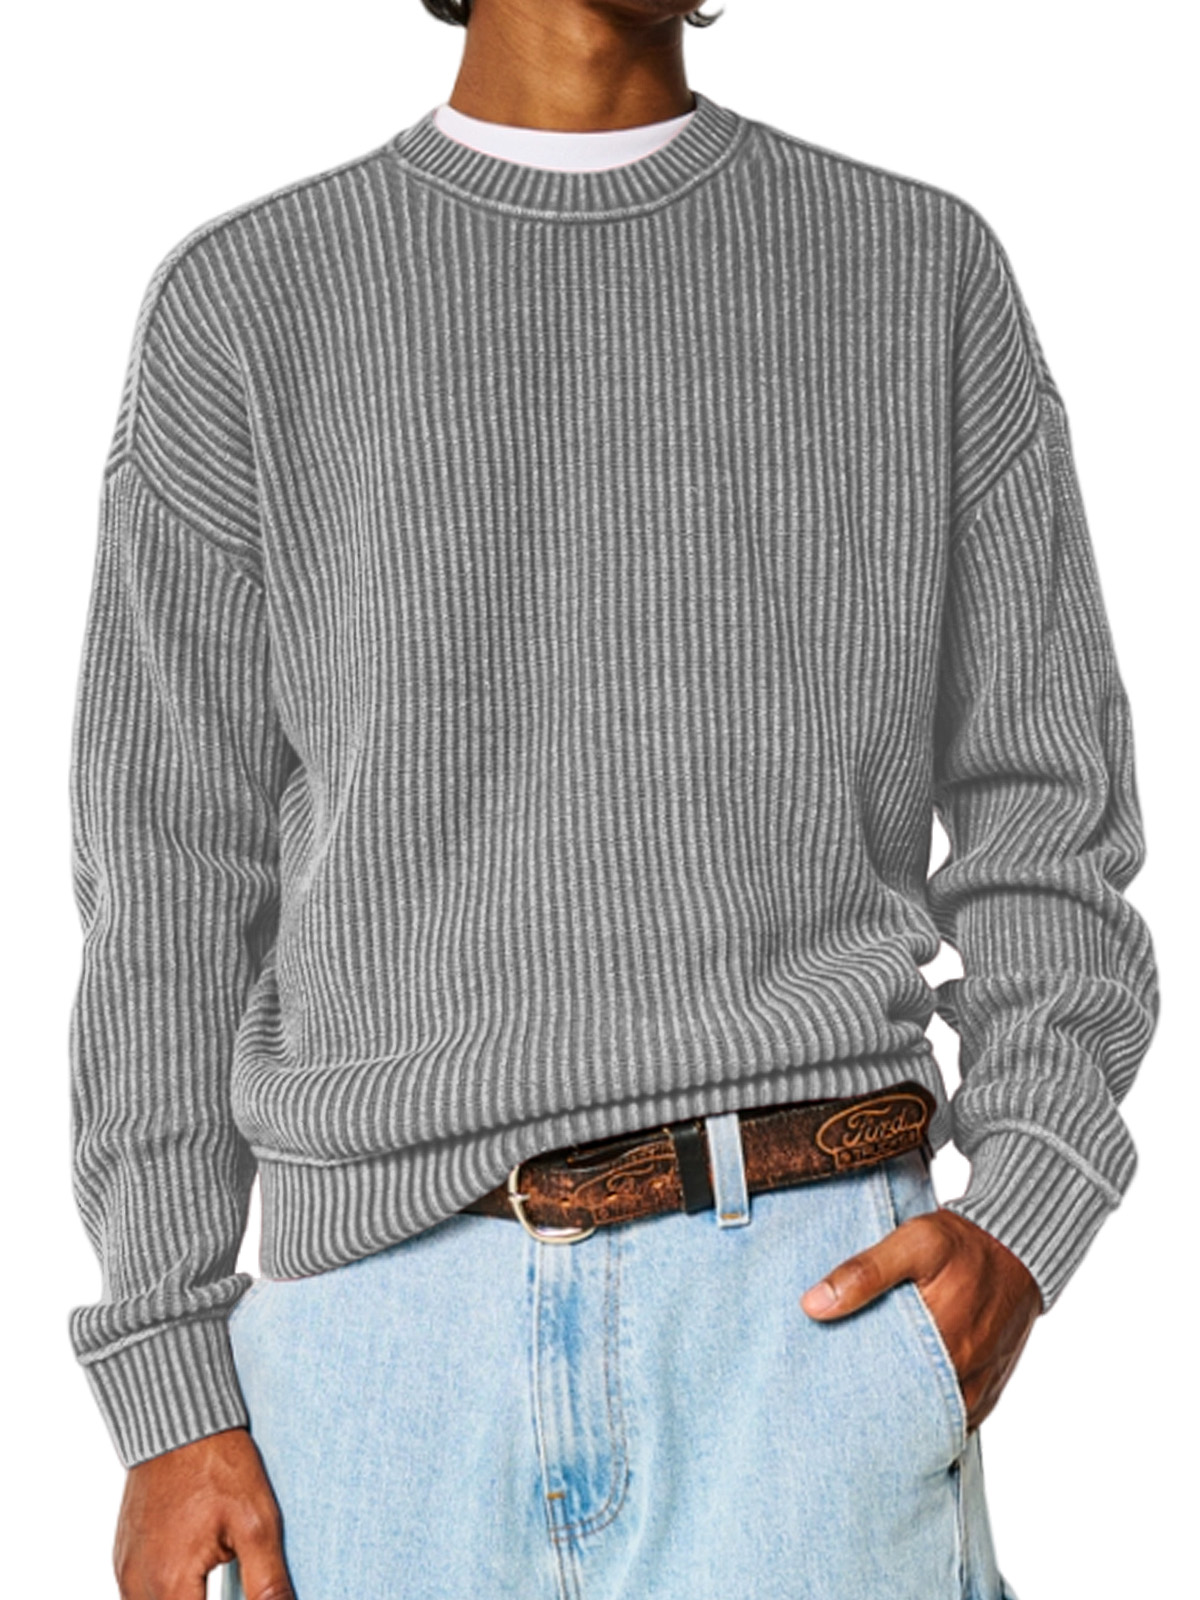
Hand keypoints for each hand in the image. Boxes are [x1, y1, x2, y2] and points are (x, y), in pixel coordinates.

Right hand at [113, 1426, 293, 1599]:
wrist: (178, 1420)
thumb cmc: (218, 1464)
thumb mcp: (257, 1522)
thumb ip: (268, 1583)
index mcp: (171, 1585)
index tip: (248, 1597)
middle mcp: (139, 1587)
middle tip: (227, 1583)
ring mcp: (126, 1573)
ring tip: (214, 1584)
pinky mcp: (124, 1559)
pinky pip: (140, 1599)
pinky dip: (169, 1598)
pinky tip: (194, 1586)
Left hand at [799, 1206, 1043, 1432]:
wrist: (1018, 1245)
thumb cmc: (963, 1242)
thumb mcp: (913, 1242)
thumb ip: (864, 1272)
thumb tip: (812, 1305)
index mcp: (944, 1341)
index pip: (889, 1390)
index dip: (857, 1399)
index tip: (827, 1398)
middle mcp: (967, 1372)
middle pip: (911, 1410)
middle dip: (878, 1413)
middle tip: (842, 1409)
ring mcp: (982, 1384)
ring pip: (936, 1419)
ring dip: (908, 1414)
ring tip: (871, 1410)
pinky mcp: (991, 1386)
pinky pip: (960, 1416)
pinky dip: (935, 1413)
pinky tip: (908, 1401)